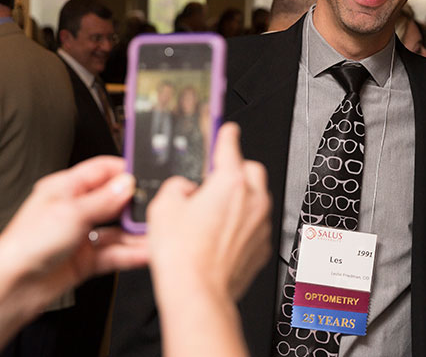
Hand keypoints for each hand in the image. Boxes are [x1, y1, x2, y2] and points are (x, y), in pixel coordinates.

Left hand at [0, 156, 147, 301]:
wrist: (14, 286)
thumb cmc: (27, 243)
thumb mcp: (71, 212)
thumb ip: (104, 199)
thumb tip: (128, 182)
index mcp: (65, 188)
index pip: (102, 170)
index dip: (125, 170)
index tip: (148, 174)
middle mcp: (75, 209)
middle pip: (114, 200)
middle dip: (136, 204)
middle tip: (158, 206)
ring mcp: (82, 235)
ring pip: (118, 230)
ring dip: (137, 232)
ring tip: (157, 232)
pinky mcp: (87, 259)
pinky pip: (115, 253)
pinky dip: (131, 253)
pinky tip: (146, 252)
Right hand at [148, 122, 270, 299]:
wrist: (198, 294)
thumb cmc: (183, 256)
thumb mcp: (163, 208)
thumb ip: (176, 186)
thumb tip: (184, 188)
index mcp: (230, 182)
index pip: (231, 145)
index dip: (225, 134)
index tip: (226, 130)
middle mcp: (253, 200)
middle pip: (251, 170)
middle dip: (235, 170)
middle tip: (214, 181)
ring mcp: (261, 224)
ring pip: (257, 198)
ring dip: (240, 199)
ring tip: (214, 215)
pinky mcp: (262, 246)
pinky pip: (257, 224)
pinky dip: (244, 224)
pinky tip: (221, 236)